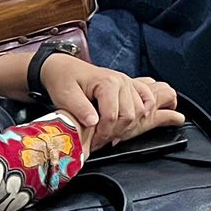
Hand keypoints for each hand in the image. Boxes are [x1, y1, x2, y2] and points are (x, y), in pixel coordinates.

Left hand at [40, 55, 181, 149]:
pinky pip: (147, 99)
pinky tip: (132, 120)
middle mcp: (122, 81)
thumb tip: (93, 123)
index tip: (93, 143)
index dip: (103, 134)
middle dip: (114, 132)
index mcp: (107, 82)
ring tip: (110, 133)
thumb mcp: (65, 96)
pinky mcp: (130, 86)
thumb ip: (79, 109)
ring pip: (139, 111)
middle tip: (99, 141)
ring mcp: (128, 83)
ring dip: (127, 126)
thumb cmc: (63, 80)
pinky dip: (144, 111)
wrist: (65, 67)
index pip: (112, 116)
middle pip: (129, 115)